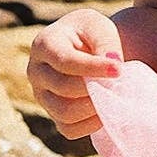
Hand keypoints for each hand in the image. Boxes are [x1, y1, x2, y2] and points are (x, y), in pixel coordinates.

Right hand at [26, 8, 123, 139]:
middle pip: (63, 88)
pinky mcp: (52, 113)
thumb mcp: (99, 27)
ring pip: (64, 112)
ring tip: (113, 97)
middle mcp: (36, 71)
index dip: (93, 68)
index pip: (65, 61)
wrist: (83, 45)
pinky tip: (106, 112)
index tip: (119, 70)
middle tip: (120, 84)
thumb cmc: (90, 33)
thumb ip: (105, 43)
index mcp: (44, 45)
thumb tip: (114, 66)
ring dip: (93, 108)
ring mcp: (41, 95)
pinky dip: (90, 125)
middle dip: (95, 88)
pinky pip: (68, 129)